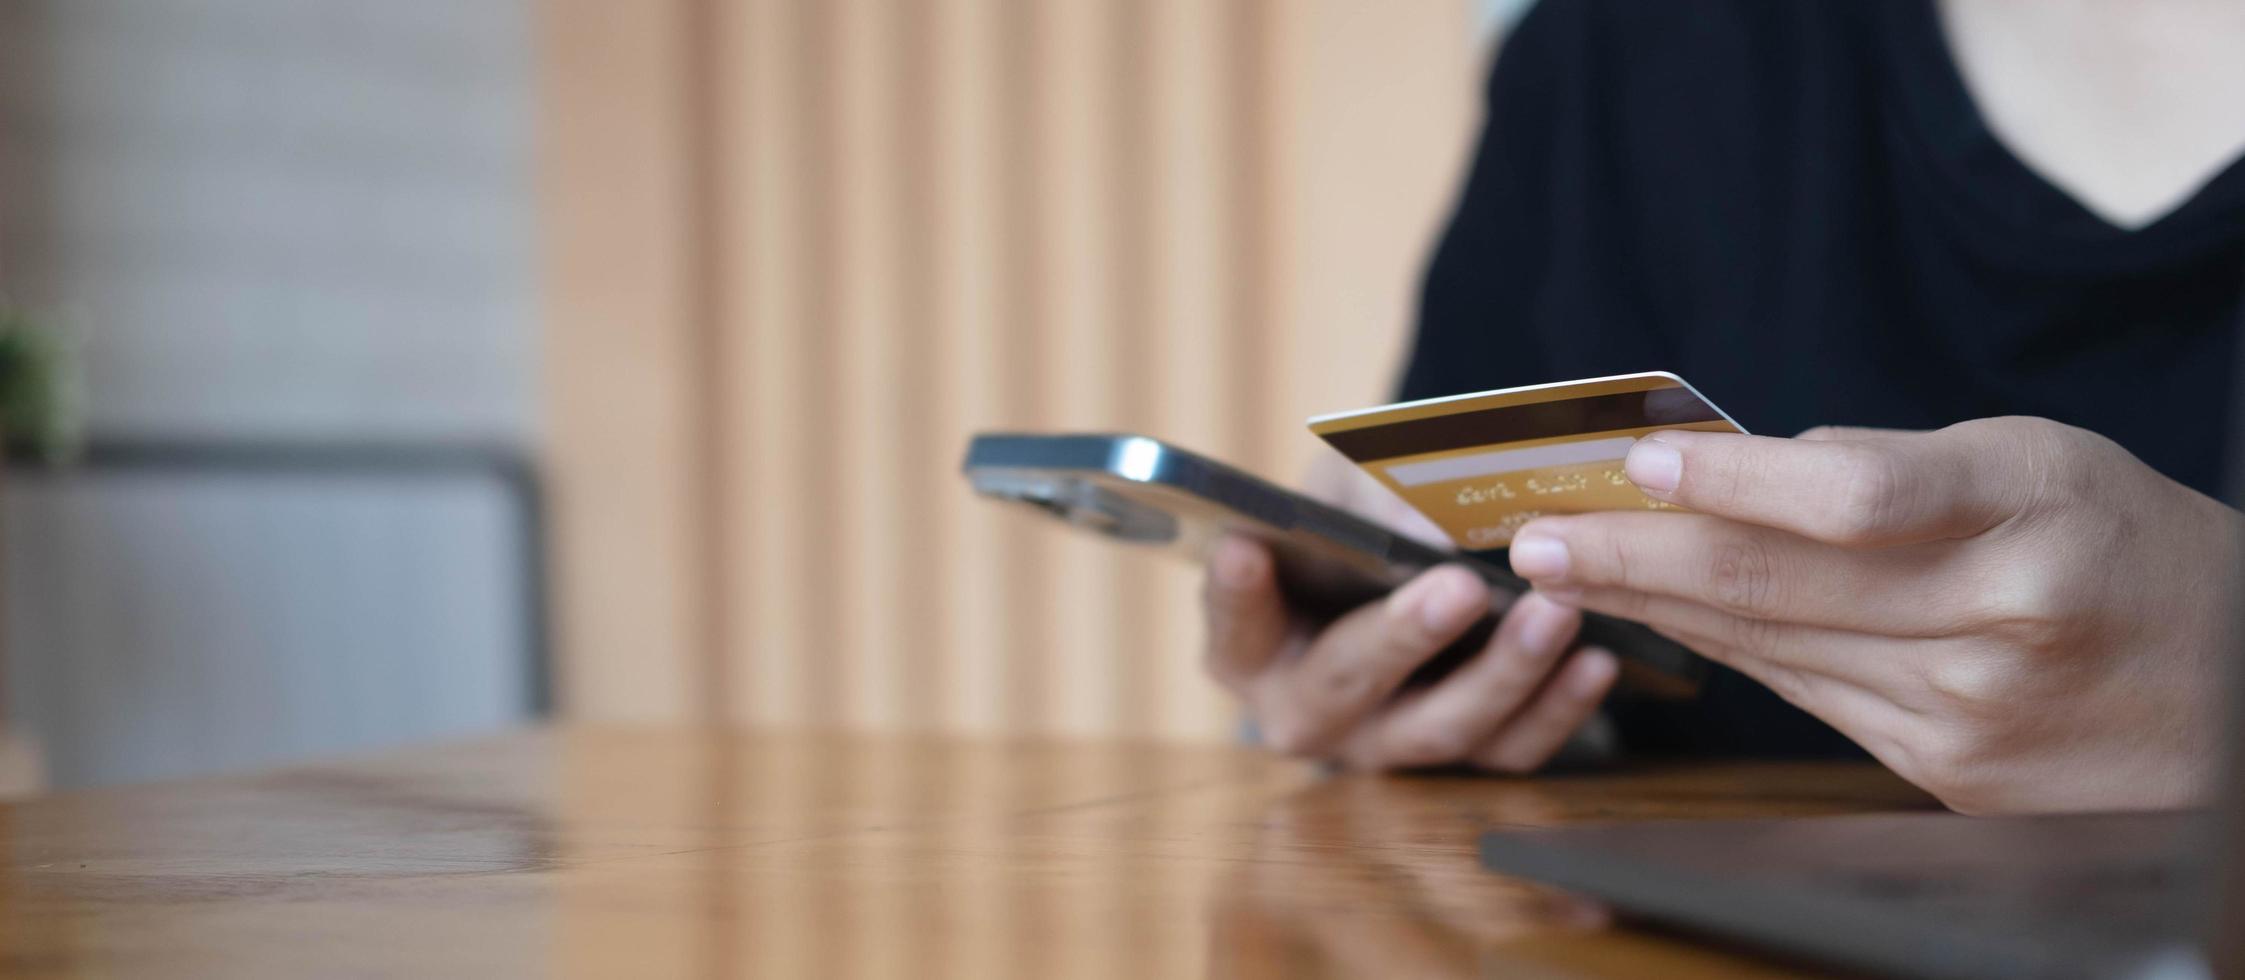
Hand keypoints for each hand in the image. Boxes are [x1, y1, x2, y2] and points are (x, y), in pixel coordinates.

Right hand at [1200, 454, 1619, 771]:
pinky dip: (1558, 708)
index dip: (1235, 594)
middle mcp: (1306, 712)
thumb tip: (1426, 525)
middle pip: (1347, 684)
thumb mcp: (1342, 496)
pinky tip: (1597, 660)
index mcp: (1249, 647)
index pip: (1232, 623)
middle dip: (1406, 635)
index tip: (1243, 548)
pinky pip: (1509, 751)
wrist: (1398, 580)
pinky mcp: (1458, 759)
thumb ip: (1366, 502)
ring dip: (1504, 672)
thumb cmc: (1352, 533)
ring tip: (1554, 612)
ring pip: (1441, 729)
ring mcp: (1383, 745)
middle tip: (1460, 584)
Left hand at [1505, 418, 2240, 813]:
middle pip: (1781, 585)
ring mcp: (1970, 709)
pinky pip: (1804, 696)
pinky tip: (1656, 620)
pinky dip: (1722, 652)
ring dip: (1653, 609)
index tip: (1637, 462)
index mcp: (2028, 507)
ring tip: (1563, 569)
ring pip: (1773, 647)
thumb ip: (1895, 463)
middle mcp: (2000, 615)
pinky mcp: (1948, 772)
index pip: (1853, 496)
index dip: (1732, 480)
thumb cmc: (2117, 543)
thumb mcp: (2036, 458)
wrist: (2230, 686)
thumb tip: (1748, 464)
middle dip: (1636, 558)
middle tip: (1535, 534)